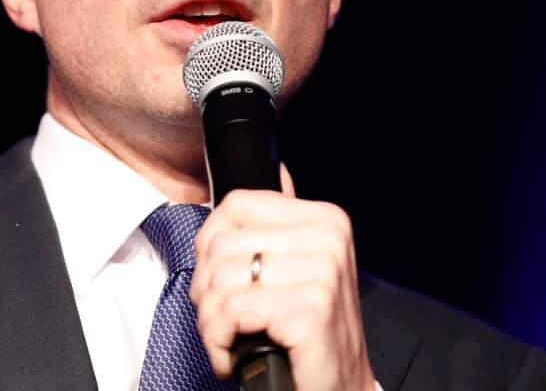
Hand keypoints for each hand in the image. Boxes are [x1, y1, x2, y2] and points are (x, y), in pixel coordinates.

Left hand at [189, 164, 376, 390]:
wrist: (340, 389)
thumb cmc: (308, 335)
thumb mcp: (297, 269)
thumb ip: (274, 227)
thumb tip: (263, 176)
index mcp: (324, 219)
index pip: (235, 204)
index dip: (209, 244)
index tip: (216, 279)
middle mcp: (328, 237)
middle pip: (220, 245)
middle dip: (205, 291)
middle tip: (220, 321)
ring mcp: (323, 270)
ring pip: (220, 279)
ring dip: (210, 320)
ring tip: (228, 338)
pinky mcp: (310, 307)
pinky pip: (231, 310)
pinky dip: (219, 340)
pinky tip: (233, 356)